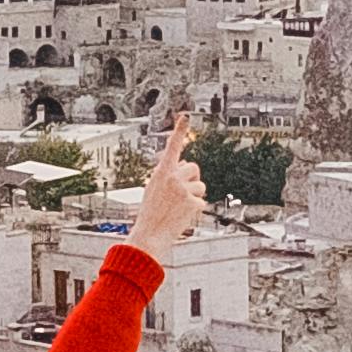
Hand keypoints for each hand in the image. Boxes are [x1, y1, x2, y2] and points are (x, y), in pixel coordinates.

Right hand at [132, 114, 209, 251]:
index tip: (185, 116)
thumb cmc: (150, 214)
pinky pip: (202, 202)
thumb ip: (168, 176)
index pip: (172, 147)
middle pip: (194, 167)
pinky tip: (182, 217)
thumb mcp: (154, 189)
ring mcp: (183, 190)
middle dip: (193, 178)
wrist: (149, 235)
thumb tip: (186, 166)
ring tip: (179, 208)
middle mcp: (172, 178)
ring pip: (201, 186)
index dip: (179, 131)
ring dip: (195, 196)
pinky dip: (195, 211)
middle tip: (182, 193)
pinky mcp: (192, 203)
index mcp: (161, 172)